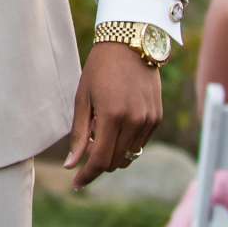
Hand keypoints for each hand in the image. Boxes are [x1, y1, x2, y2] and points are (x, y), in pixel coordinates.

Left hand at [66, 41, 162, 188]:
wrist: (130, 44)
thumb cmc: (99, 69)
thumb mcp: (82, 98)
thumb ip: (79, 134)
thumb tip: (71, 165)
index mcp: (112, 116)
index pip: (101, 160)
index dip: (87, 175)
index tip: (76, 183)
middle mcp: (135, 121)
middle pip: (116, 161)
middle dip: (98, 163)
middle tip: (86, 146)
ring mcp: (149, 120)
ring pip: (129, 155)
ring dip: (112, 152)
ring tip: (100, 129)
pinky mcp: (156, 117)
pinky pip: (140, 142)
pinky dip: (126, 142)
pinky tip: (116, 123)